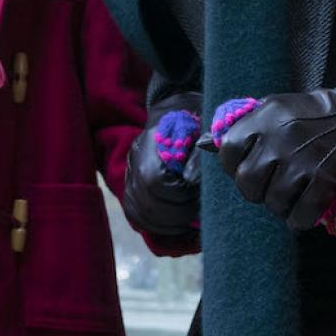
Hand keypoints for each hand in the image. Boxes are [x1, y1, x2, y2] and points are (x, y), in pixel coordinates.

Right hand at [120, 94, 202, 241]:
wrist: (178, 109)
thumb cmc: (197, 119)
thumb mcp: (205, 129)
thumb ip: (201, 155)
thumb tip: (192, 183)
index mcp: (151, 143)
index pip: (155, 182)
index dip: (179, 194)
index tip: (199, 192)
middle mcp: (134, 160)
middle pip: (147, 203)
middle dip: (178, 213)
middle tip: (199, 210)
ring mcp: (129, 174)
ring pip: (139, 213)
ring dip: (168, 223)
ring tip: (190, 219)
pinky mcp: (131, 187)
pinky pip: (136, 215)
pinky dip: (156, 225)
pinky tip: (177, 224)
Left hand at [200, 83, 335, 231]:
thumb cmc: (309, 115)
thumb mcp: (275, 109)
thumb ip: (243, 125)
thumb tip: (203, 143)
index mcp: (264, 117)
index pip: (228, 151)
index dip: (235, 166)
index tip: (250, 168)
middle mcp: (280, 138)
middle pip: (247, 184)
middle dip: (257, 191)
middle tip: (272, 186)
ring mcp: (303, 160)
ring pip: (273, 203)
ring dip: (282, 206)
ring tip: (293, 195)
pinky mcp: (325, 179)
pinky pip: (300, 216)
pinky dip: (300, 219)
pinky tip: (305, 208)